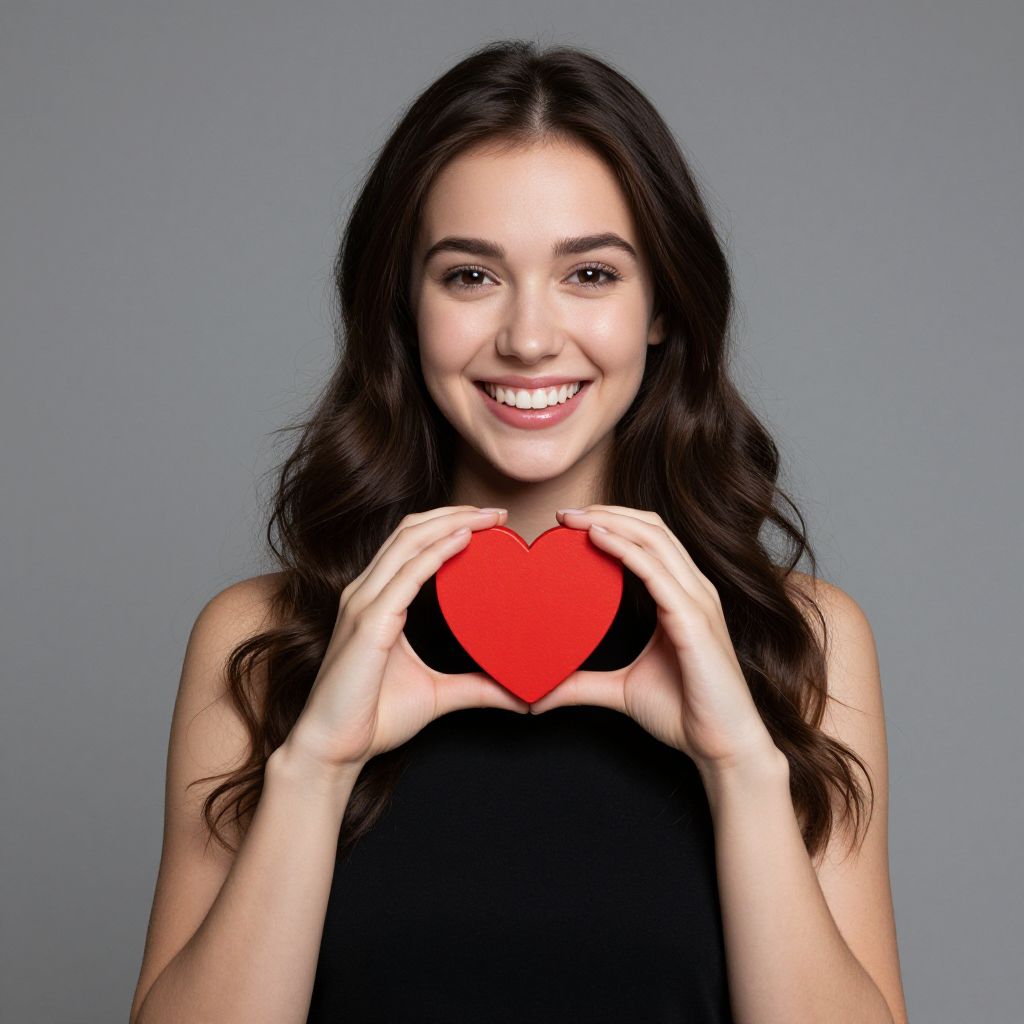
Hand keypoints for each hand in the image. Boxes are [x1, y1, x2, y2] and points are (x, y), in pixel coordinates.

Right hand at [284, 506, 529, 771]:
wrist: (332, 750)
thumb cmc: (372, 718)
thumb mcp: (438, 694)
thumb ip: (477, 686)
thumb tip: (522, 696)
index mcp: (375, 600)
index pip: (411, 542)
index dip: (447, 523)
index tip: (490, 522)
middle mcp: (365, 593)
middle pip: (410, 530)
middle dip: (454, 514)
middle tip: (498, 512)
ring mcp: (363, 605)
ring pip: (408, 542)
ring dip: (451, 523)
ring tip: (488, 518)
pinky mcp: (368, 623)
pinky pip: (406, 576)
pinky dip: (436, 552)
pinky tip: (464, 541)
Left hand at [529, 505, 779, 774]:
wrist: (723, 746)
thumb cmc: (684, 713)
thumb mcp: (621, 690)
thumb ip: (581, 684)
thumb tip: (536, 698)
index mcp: (682, 596)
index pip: (650, 539)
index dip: (613, 522)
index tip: (569, 522)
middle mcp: (694, 590)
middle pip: (652, 527)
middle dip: (608, 512)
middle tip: (564, 512)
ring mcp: (698, 602)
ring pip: (655, 540)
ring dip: (612, 521)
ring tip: (574, 518)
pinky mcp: (694, 621)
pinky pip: (657, 572)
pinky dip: (625, 549)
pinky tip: (596, 539)